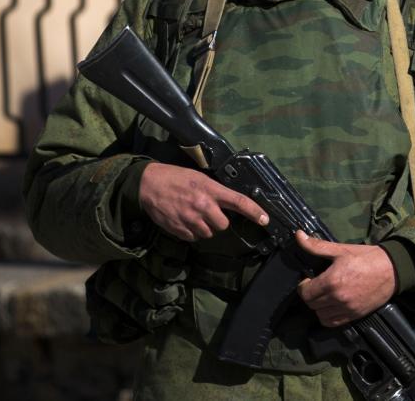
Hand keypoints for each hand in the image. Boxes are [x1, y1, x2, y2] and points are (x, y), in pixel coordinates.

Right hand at [138, 162, 268, 240]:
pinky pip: (193, 237)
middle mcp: (202, 206)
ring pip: (208, 233)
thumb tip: (229, 202)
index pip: (238, 201)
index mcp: (210, 190)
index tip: (265, 219)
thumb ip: (214, 190)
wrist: (148, 184)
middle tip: (209, 211)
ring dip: (205, 227)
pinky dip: (192, 231)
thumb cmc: (176, 177)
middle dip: (219, 220)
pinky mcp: (179, 229)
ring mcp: (190, 219)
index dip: (254, 211)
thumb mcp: (199, 178)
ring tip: (193, 214)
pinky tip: (184, 219)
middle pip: (223, 225)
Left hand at [295, 230, 395, 326]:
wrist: (392, 269)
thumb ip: (317, 246)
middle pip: (311, 304)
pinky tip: (332, 306)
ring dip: (318, 306)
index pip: (305, 292)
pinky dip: (328, 316)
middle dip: (310, 294)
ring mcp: (347, 309)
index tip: (308, 279)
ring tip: (324, 295)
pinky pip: (332, 322)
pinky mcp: (355, 315)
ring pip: (320, 315)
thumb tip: (298, 236)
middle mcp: (338, 298)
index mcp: (332, 281)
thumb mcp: (341, 249)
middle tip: (317, 285)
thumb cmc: (366, 257)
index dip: (303, 285)